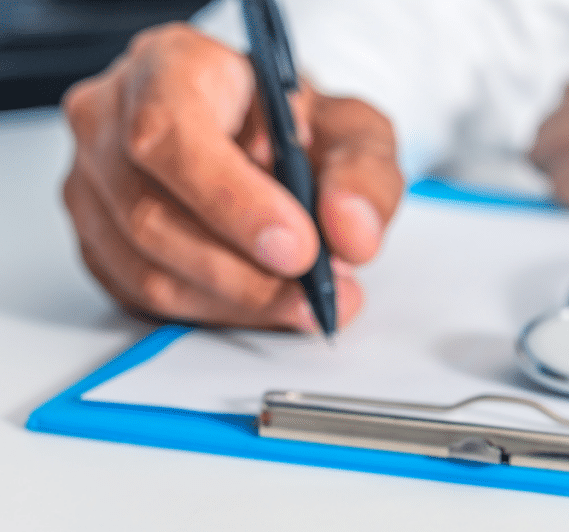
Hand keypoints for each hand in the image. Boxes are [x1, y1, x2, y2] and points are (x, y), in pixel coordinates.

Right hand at [63, 23, 403, 330]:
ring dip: (240, 303)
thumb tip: (351, 234)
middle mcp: (111, 123)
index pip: (171, 135)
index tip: (297, 247)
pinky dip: (219, 314)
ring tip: (306, 301)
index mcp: (170, 69)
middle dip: (248, 274)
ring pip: (149, 272)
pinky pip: (147, 300)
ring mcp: (94, 188)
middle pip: (154, 217)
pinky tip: (265, 304)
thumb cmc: (297, 127)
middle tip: (316, 292)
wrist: (270, 142)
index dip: (233, 202)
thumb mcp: (353, 130)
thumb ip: (363, 175)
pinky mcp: (100, 246)